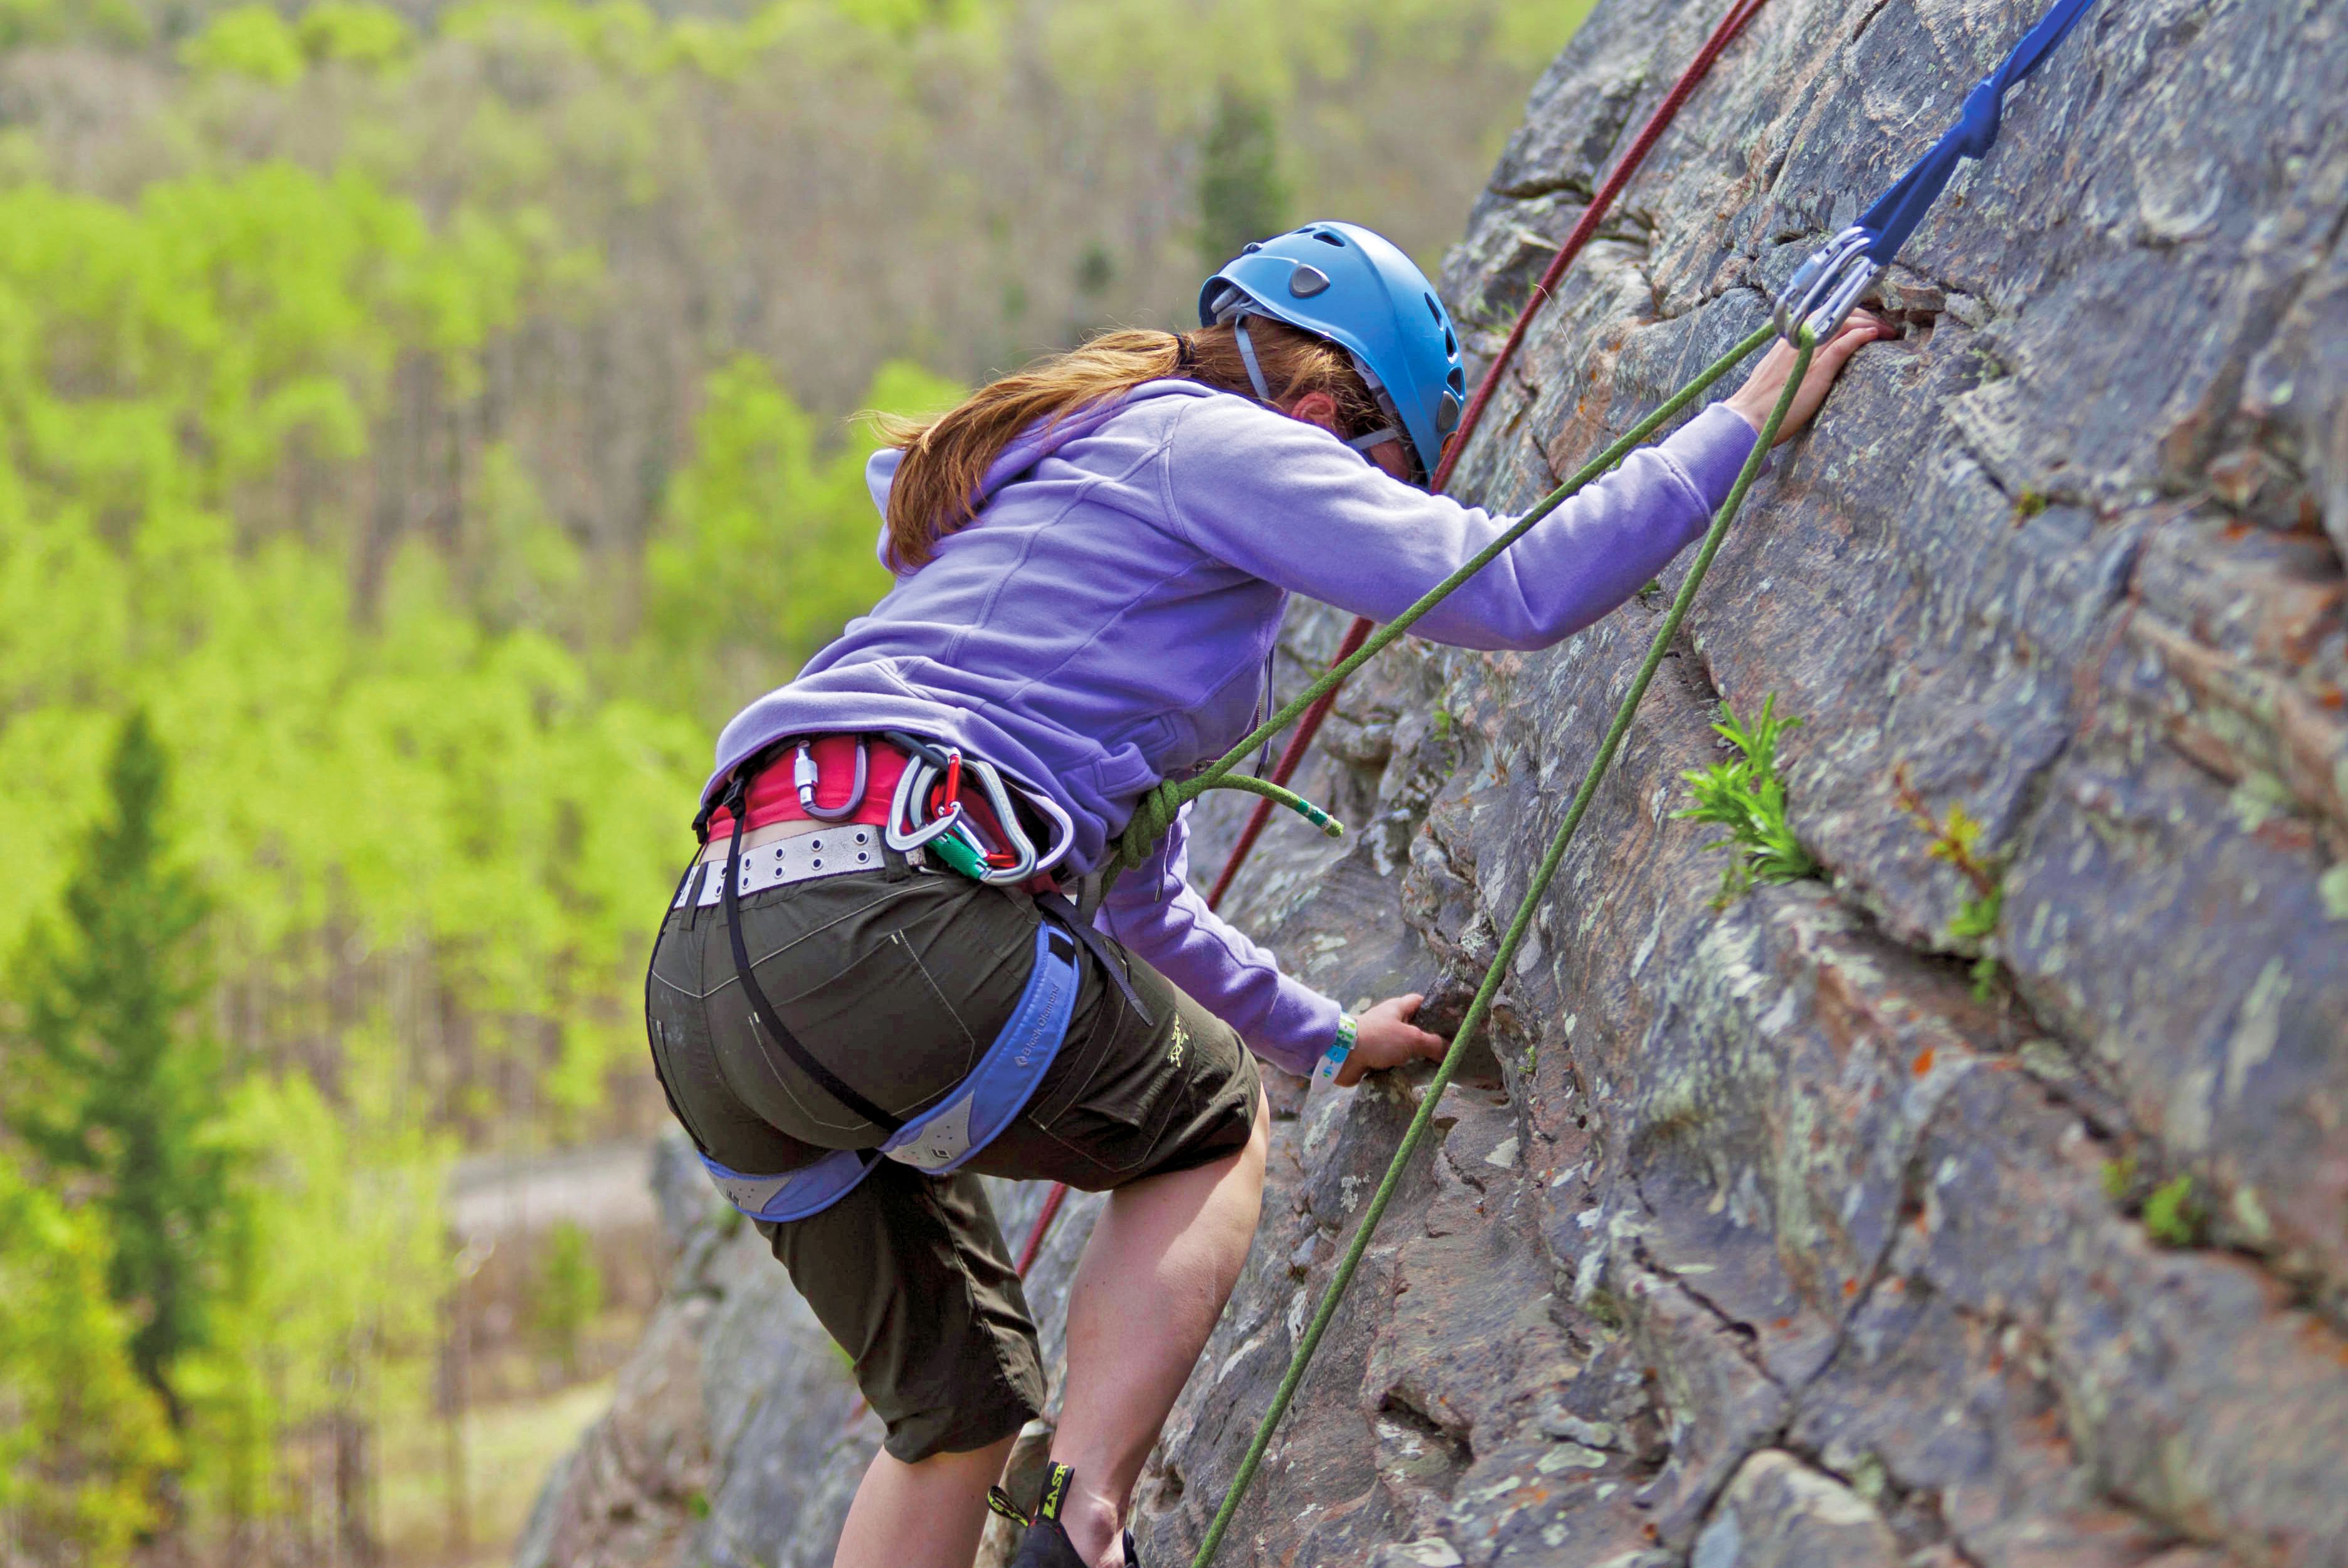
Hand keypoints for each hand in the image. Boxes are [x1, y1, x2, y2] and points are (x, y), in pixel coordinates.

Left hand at [1332, 993, 1447, 1086]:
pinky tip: (1418, 1077)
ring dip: (1417, 1057)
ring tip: (1437, 1066)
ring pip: (1405, 1048)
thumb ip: (1433, 1043)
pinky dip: (1404, 1069)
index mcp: (1398, 1008)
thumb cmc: (1379, 1039)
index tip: (1451, 1022)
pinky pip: (1395, 1062)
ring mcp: (1382, 1040)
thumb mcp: (1412, 1038)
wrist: (1343, 1054)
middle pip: (1415, 1027)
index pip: (1420, 1002)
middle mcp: (1390, 1021)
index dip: (1435, 1009)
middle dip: (1430, 1039)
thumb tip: (1449, 1050)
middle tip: (1448, 1050)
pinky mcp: (1375, 1057)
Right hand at [1723, 310, 1891, 446]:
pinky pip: (1841, 346)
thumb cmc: (1761, 403)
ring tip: (1885, 333)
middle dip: (1864, 315)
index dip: (1847, 313)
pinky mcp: (1815, 371)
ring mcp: (1807, 353)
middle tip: (1882, 328)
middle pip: (1836, 313)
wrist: (1746, 419)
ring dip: (1870, 324)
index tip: (1865, 322)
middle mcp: (1797, 339)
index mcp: (1788, 339)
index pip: (1823, 313)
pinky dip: (1860, 337)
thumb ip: (1792, 360)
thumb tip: (1809, 359)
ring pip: (1842, 324)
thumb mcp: (1776, 372)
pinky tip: (1873, 335)